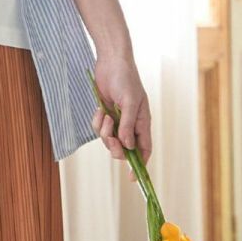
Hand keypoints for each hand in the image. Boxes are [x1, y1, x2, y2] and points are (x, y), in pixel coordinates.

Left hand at [90, 51, 152, 178]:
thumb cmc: (125, 79)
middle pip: (124, 150)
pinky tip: (99, 109)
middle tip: (111, 138)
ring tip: (104, 114)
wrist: (110, 62)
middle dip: (115, 147)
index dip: (140, 164)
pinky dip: (97, 121)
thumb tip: (127, 146)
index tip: (133, 178)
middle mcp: (131, 124)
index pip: (144, 149)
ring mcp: (117, 121)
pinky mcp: (105, 115)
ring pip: (109, 140)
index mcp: (142, 123)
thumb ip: (128, 124)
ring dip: (104, 131)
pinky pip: (99, 129)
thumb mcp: (129, 101)